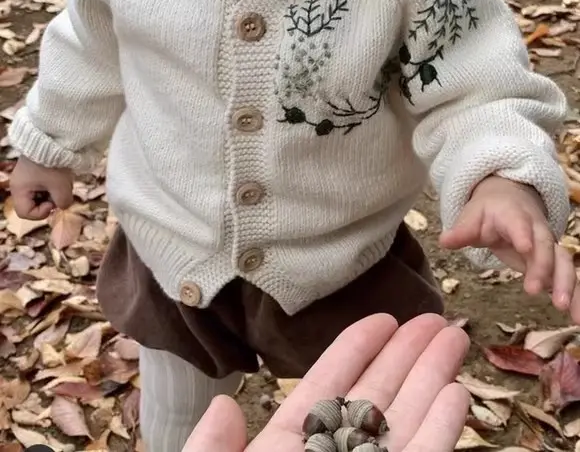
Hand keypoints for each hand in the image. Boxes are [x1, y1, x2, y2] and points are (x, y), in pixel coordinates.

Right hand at [9, 156, 73, 219]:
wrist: (53, 139)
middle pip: (33, 204)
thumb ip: (62, 202)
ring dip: (53, 192)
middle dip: (49, 202)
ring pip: (40, 194)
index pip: (25, 213)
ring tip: (63, 182)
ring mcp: (26, 176)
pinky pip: (43, 184)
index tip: (53, 203)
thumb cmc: (53, 165)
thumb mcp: (61, 187)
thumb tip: (63, 206)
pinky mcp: (35, 170)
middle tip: (60, 193)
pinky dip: (53, 184)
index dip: (40, 213)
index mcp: (19, 190)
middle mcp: (19, 184)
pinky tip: (62, 176)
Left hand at [183, 313, 469, 451]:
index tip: (384, 317)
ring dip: (433, 379)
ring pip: (407, 423)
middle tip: (437, 317)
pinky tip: (457, 395)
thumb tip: (223, 404)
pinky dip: (442, 430)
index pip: (326, 387)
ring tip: (454, 339)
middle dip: (407, 355)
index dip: (356, 349)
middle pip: (376, 396)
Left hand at [440, 176, 579, 322]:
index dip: (523, 234)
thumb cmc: (488, 211)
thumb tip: (443, 241)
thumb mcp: (471, 216)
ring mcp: (548, 246)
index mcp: (513, 216)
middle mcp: (537, 230)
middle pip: (545, 246)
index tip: (525, 247)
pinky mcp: (554, 262)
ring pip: (563, 263)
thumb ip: (461, 231)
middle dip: (543, 267)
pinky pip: (569, 278)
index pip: (519, 224)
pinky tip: (577, 319)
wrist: (511, 198)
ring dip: (567, 285)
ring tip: (565, 309)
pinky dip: (576, 296)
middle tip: (534, 290)